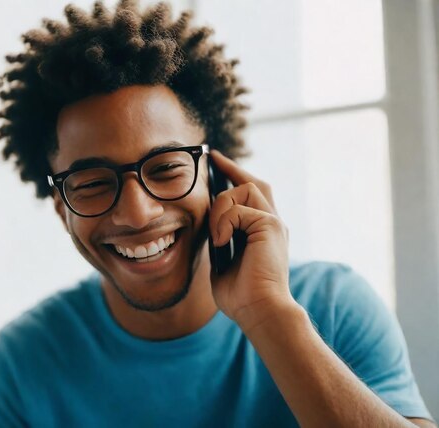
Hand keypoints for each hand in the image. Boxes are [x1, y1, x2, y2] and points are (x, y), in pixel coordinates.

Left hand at [208, 149, 295, 331]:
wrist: (259, 311)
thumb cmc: (241, 296)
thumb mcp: (222, 263)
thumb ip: (219, 242)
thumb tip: (208, 228)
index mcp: (263, 232)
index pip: (252, 195)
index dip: (235, 176)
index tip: (217, 163)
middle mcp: (272, 224)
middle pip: (255, 183)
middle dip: (233, 169)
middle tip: (213, 159)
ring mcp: (273, 223)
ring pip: (244, 189)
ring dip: (221, 207)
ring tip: (216, 234)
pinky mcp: (270, 226)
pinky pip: (239, 209)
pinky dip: (224, 223)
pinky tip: (221, 242)